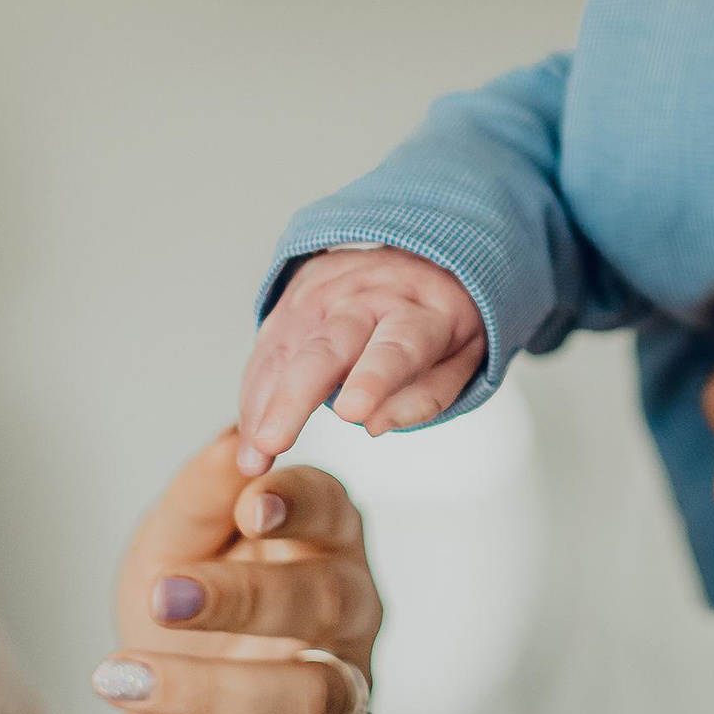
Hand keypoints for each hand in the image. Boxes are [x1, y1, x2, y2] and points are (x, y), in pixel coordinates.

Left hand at [97, 430, 381, 713]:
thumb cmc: (189, 619)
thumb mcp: (172, 548)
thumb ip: (200, 499)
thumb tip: (233, 441)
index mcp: (322, 540)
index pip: (332, 508)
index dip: (299, 504)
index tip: (250, 504)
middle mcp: (348, 611)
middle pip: (323, 600)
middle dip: (244, 597)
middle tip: (161, 597)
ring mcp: (342, 691)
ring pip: (305, 692)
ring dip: (210, 688)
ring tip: (122, 680)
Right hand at [238, 246, 483, 468]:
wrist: (415, 256)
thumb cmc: (439, 321)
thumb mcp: (462, 357)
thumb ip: (426, 395)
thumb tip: (374, 425)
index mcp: (419, 313)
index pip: (396, 347)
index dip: (374, 378)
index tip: (353, 412)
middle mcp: (366, 298)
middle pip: (326, 347)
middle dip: (294, 395)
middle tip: (273, 441)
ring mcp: (323, 295)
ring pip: (285, 350)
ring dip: (262, 404)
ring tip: (254, 457)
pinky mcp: (292, 299)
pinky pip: (267, 349)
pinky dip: (255, 393)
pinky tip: (251, 431)